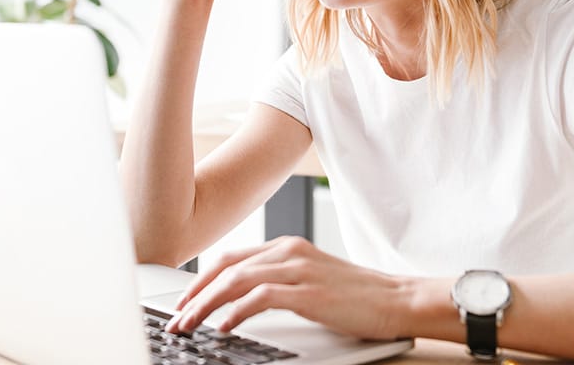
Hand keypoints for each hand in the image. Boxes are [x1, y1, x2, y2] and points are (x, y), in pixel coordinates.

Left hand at [165, 236, 408, 340]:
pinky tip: (224, 327)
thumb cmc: (357, 296)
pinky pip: (260, 298)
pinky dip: (235, 312)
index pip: (231, 258)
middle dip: (195, 293)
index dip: (202, 280)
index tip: (184, 301)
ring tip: (189, 325)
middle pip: (226, 267)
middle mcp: (288, 251)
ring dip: (206, 305)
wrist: (396, 299)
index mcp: (287, 247)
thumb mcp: (311, 281)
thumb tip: (240, 302)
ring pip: (236, 280)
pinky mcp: (307, 292)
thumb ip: (280, 282)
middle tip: (176, 317)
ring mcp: (298, 269)